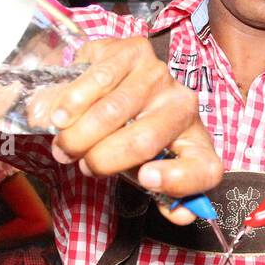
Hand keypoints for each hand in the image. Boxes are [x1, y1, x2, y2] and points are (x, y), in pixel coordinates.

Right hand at [26, 36, 221, 225]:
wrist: (119, 84)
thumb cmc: (133, 135)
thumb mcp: (145, 169)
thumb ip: (163, 194)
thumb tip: (180, 214)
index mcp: (196, 143)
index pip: (205, 168)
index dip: (178, 179)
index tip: (145, 178)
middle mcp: (185, 106)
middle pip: (144, 140)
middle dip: (101, 159)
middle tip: (79, 163)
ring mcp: (160, 75)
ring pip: (113, 112)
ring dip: (79, 134)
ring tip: (63, 143)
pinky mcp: (135, 51)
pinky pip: (98, 79)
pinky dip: (72, 102)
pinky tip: (59, 116)